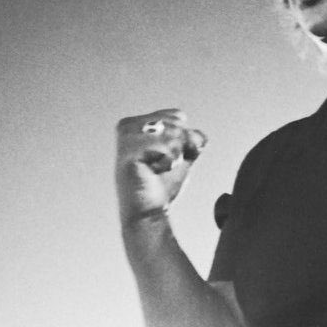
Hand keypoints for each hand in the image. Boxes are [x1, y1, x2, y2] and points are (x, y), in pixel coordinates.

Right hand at [115, 108, 206, 226]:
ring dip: (175, 156)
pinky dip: (168, 163)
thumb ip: (191, 140)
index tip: (169, 156)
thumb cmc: (162, 184)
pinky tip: (153, 171)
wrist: (149, 211)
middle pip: (178, 122)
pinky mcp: (128, 152)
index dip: (185, 139)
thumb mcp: (181, 156)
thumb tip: (199, 136)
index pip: (178, 115)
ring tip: (157, 168)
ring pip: (174, 133)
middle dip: (181, 147)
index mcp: (137, 122)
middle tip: (163, 165)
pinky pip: (166, 147)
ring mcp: (126, 138)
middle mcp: (128, 125)